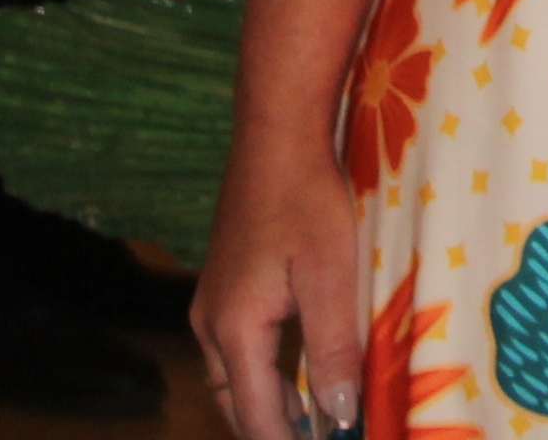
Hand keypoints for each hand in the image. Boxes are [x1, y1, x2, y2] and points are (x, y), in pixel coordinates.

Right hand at [194, 140, 360, 439]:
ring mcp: (211, 304)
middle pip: (236, 403)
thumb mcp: (330, 275)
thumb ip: (332, 349)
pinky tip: (294, 375)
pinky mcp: (223, 285)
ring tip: (310, 425)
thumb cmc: (308, 200)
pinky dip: (261, 376)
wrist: (276, 136)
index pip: (257, 416)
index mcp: (234, 329)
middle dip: (271, 431)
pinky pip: (235, 350)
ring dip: (266, 406)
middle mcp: (210, 324)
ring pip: (232, 378)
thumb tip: (337, 416)